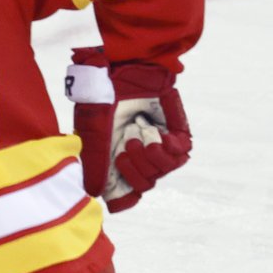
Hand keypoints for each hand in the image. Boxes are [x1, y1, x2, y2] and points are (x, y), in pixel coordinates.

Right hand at [66, 47, 191, 211]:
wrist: (119, 75)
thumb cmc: (101, 103)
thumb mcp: (94, 138)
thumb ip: (96, 167)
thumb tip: (94, 193)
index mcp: (116, 160)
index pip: (127, 193)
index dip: (125, 196)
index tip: (120, 191)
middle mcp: (138, 156)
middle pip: (145, 184)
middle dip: (135, 169)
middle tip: (125, 145)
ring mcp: (158, 145)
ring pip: (163, 170)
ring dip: (149, 154)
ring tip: (136, 133)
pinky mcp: (177, 132)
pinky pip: (179, 154)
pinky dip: (165, 145)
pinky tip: (152, 132)